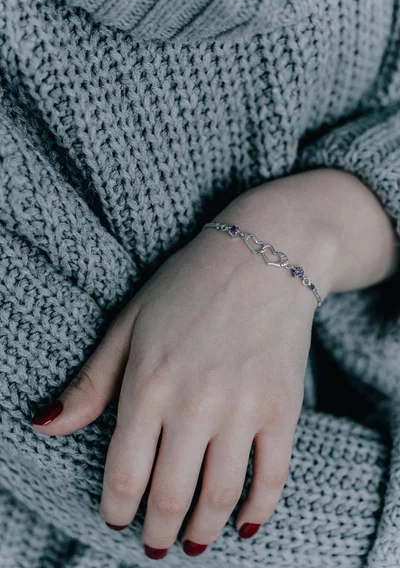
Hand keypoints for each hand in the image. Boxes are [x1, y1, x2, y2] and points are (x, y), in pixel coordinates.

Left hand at [31, 168, 396, 558]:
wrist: (264, 256)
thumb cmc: (188, 285)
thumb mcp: (129, 323)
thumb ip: (91, 382)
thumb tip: (44, 427)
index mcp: (148, 383)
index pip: (123, 474)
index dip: (116, 510)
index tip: (116, 520)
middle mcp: (194, 403)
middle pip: (170, 497)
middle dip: (158, 532)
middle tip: (155, 543)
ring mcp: (243, 407)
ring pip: (219, 496)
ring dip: (202, 531)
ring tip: (193, 541)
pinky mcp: (283, 408)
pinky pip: (272, 478)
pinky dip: (257, 512)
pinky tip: (242, 525)